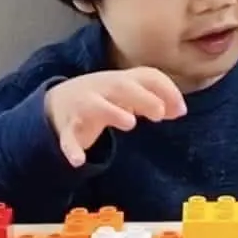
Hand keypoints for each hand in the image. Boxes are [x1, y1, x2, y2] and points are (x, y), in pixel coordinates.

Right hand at [45, 67, 186, 166]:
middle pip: (121, 85)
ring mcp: (82, 107)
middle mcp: (101, 89)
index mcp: (120, 81)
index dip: (165, 90)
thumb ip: (155, 98)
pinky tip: (78, 161)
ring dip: (112, 112)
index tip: (181, 110)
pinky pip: (68, 138)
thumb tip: (180, 110)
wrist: (56, 102)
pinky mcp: (68, 129)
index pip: (146, 76)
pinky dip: (71, 149)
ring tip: (130, 123)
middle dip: (142, 97)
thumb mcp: (129, 93)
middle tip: (160, 114)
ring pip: (95, 106)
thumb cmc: (103, 98)